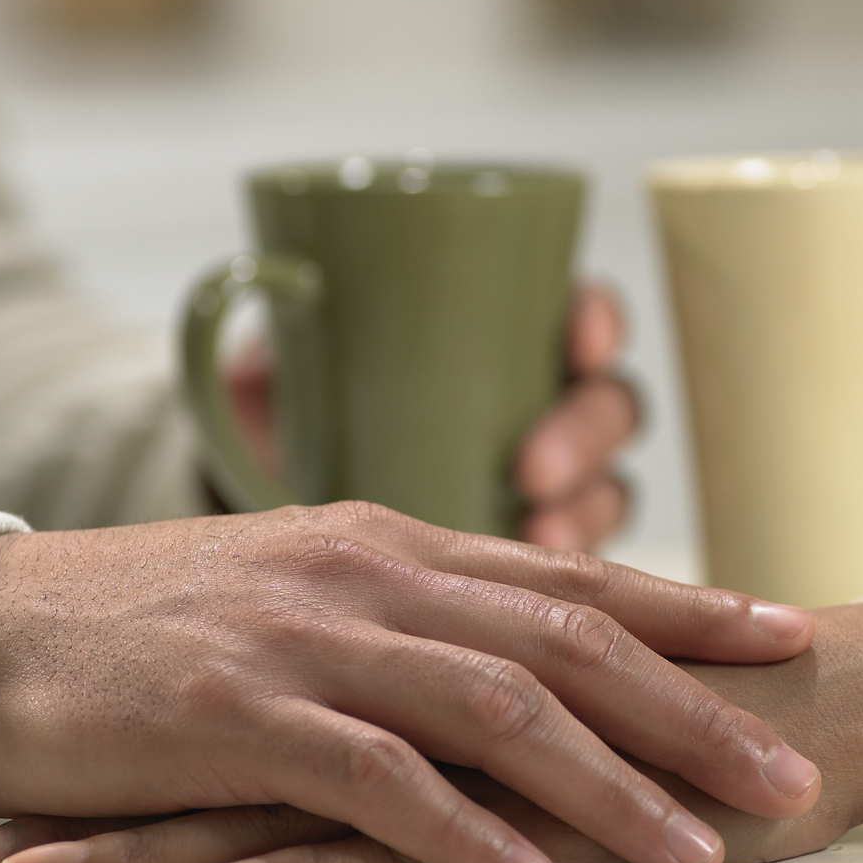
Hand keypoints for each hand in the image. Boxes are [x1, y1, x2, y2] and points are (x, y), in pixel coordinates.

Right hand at [0, 598, 862, 862]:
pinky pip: (372, 775)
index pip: (566, 575)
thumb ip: (401, 612)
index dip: (685, 606)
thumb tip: (506, 646)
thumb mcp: (294, 593)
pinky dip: (459, 829)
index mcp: (388, 547)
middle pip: (562, 639)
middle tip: (793, 771)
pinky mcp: (232, 713)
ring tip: (700, 854)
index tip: (786, 634)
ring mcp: (303, 641)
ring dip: (608, 783)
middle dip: (692, 707)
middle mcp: (365, 579)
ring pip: (492, 704)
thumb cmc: (148, 624)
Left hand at [222, 282, 638, 550]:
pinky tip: (530, 584)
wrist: (255, 506)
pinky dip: (566, 570)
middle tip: (532, 470)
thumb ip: (287, 316)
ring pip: (604, 485)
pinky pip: (574, 566)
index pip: (578, 314)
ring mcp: (539, 479)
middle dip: (586, 435)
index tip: (581, 345)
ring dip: (587, 509)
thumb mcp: (282, 355)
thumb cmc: (280, 414)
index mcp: (499, 330)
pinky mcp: (523, 555)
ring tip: (539, 535)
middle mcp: (534, 401)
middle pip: (607, 408)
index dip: (596, 324)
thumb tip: (272, 279)